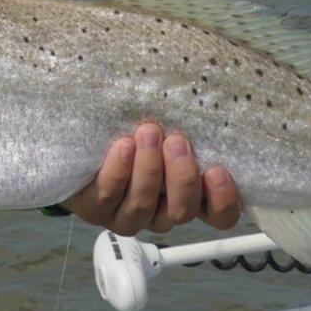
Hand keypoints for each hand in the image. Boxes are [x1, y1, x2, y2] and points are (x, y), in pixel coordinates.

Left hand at [63, 122, 240, 234]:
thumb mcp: (172, 125)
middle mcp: (161, 212)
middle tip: (176, 141)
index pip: (220, 216)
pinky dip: (118, 171)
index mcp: (188, 197)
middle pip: (181, 211)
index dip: (223, 201)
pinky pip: (108, 197)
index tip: (216, 171)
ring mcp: (127, 215)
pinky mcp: (96, 210)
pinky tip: (123, 146)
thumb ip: (192, 126)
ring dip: (148, 169)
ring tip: (148, 134)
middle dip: (181, 177)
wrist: (88, 138)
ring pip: (143, 206)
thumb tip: (215, 94)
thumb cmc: (140, 128)